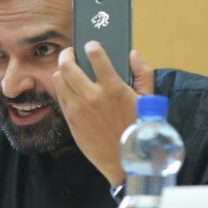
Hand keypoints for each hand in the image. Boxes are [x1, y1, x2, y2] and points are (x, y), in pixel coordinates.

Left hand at [52, 43, 154, 186]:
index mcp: (113, 89)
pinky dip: (62, 88)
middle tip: (70, 53)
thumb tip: (133, 54)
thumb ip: (143, 74)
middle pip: (68, 66)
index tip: (91, 45)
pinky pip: (60, 97)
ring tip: (67, 69)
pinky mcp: (71, 121)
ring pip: (59, 80)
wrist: (124, 162)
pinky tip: (68, 87)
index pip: (96, 56)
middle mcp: (92, 98)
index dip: (92, 46)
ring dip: (62, 71)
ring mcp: (78, 110)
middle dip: (67, 54)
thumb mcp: (148, 101)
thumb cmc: (139, 129)